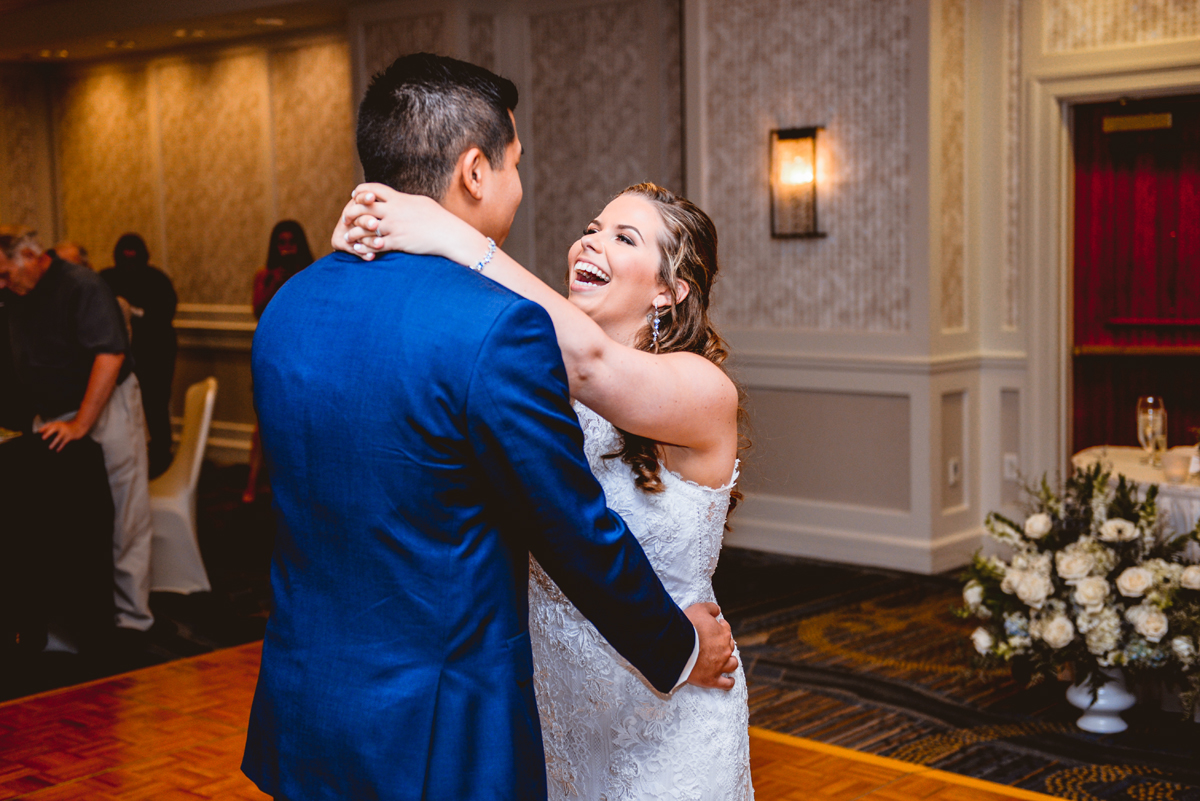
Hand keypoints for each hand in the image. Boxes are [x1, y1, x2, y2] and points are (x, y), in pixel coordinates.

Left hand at [39, 419, 87, 451]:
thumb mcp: (59, 425)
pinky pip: (64, 442)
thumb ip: (51, 427)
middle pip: (53, 429)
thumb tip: (40, 431)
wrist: (80, 426)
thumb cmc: (68, 427)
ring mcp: (66, 431)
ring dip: (54, 442)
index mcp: (57, 423)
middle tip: (43, 438)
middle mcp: (61, 426)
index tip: (39, 432)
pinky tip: (58, 450)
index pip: (49, 424)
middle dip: (48, 433)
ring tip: (50, 447)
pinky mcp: (70, 436)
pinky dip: (61, 446)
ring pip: (59, 437)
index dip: (44, 428)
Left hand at [331, 183, 487, 265]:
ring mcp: (394, 227)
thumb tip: (397, 197)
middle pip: (363, 207)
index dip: (360, 191)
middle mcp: (393, 211)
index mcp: (398, 199)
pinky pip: (375, 244)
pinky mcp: (397, 241)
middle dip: (351, 213)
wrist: (448, 234)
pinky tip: (359, 249)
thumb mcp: (420, 202)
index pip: (372, 188)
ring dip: (354, 233)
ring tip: (348, 237)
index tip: (354, 197)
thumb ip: (404, 200)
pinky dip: (365, 247)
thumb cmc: (437, 218)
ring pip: (365, 228)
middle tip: (346, 219)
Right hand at [684, 602, 737, 690]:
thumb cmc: (686, 626)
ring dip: (730, 662)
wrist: (674, 646)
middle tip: (713, 644)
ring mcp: (719, 666)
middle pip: (729, 646)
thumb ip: (710, 607)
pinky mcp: (711, 679)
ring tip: (725, 661)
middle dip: (723, 644)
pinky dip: (729, 682)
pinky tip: (730, 680)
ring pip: (732, 664)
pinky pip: (726, 684)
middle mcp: (725, 650)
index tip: (714, 628)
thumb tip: (718, 610)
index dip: (719, 627)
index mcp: (723, 633)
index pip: (726, 629)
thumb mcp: (698, 608)